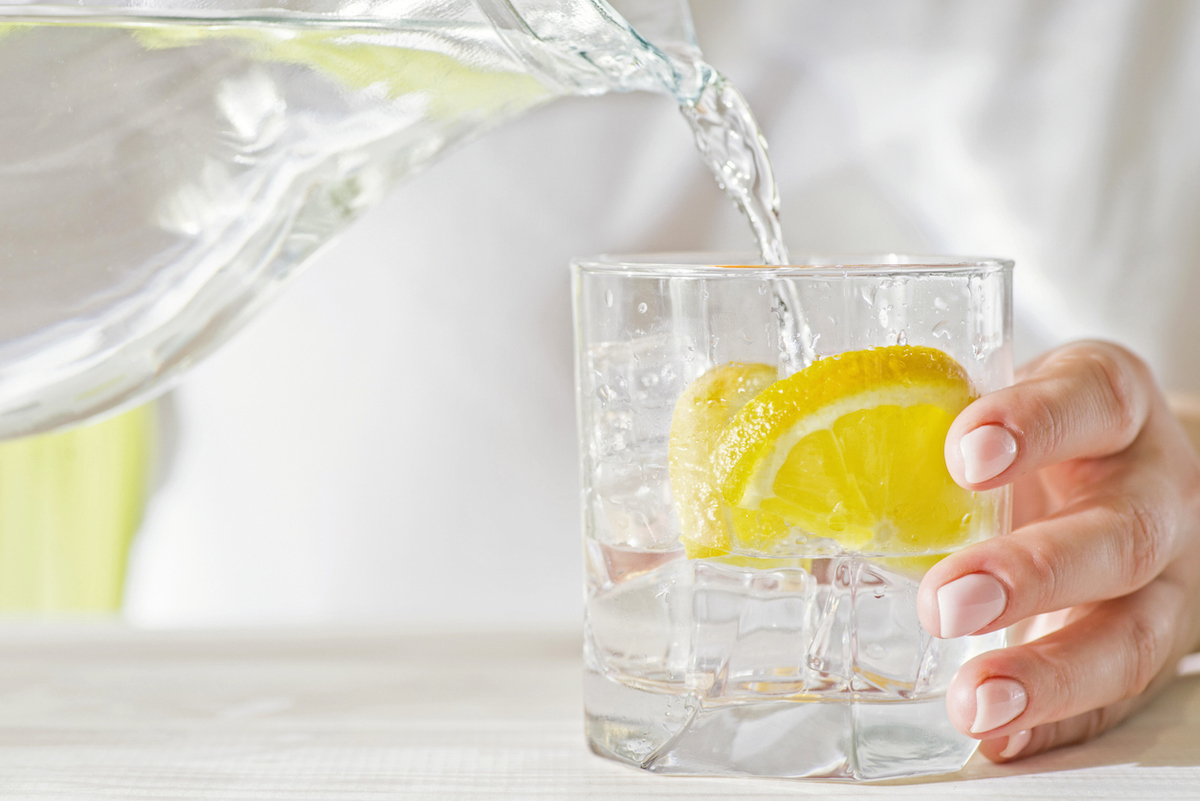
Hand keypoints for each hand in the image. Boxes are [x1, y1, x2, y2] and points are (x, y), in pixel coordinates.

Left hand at [919, 341, 1199, 760]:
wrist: (1126, 470)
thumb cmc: (1037, 435)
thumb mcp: (995, 406)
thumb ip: (914, 423)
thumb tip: (779, 473)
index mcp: (1106, 407)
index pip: (1089, 401)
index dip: (1034, 423)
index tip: (964, 455)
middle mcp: (1149, 490)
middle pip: (1119, 533)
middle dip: (1032, 572)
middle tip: (946, 603)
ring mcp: (1162, 575)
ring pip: (1133, 628)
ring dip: (1048, 669)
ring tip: (974, 698)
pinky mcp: (1148, 640)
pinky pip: (1118, 694)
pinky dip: (1057, 720)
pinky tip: (1000, 735)